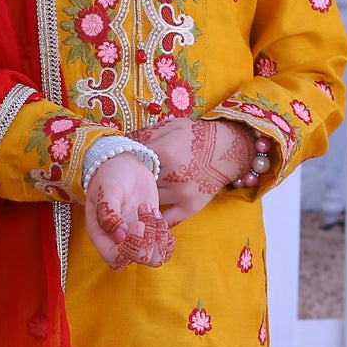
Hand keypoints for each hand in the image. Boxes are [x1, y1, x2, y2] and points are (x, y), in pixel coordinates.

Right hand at [85, 157, 175, 269]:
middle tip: (146, 210)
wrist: (124, 163)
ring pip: (154, 257)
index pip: (116, 259)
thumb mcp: (106, 189)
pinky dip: (166, 234)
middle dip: (148, 239)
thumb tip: (119, 236)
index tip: (138, 224)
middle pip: (138, 259)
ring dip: (158, 236)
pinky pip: (164, 247)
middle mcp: (118, 242)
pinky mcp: (151, 231)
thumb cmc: (110, 175)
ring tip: (152, 211)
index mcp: (102, 235)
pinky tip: (157, 213)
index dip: (130, 248)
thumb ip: (109, 213)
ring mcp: (136, 238)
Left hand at [133, 118, 255, 225]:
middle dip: (133, 184)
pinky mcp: (191, 207)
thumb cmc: (195, 136)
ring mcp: (182, 193)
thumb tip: (118, 144)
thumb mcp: (170, 126)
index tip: (121, 167)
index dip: (126, 165)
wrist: (228, 150)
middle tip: (126, 184)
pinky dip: (155, 219)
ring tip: (135, 197)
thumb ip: (144, 135)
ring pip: (150, 200)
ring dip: (141, 200)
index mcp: (166, 152)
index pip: (134, 163)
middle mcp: (173, 175)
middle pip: (141, 183)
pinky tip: (147, 215)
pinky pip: (166, 220)